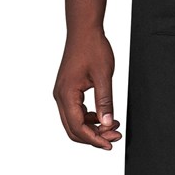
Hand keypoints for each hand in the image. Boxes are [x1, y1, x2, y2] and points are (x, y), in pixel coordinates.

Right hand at [53, 31, 121, 149]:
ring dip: (92, 127)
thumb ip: (105, 101)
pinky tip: (104, 116)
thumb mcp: (103, 76)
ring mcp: (62, 93)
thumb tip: (107, 123)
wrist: (84, 30)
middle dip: (94, 136)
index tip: (110, 144)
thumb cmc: (93, 48)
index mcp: (67, 94)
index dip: (94, 139)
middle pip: (73, 128)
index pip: (77, 127)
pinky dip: (89, 117)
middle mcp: (60, 96)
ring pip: (74, 121)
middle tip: (114, 137)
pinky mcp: (67, 89)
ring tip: (113, 125)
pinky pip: (75, 111)